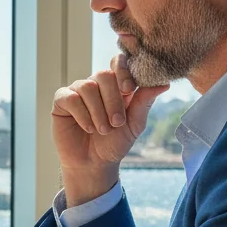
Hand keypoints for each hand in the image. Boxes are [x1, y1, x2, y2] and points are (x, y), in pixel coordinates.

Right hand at [52, 54, 168, 205]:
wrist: (94, 163)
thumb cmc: (115, 143)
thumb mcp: (134, 124)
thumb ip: (145, 101)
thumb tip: (164, 84)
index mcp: (116, 85)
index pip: (119, 62)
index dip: (123, 70)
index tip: (128, 89)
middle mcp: (96, 83)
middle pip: (104, 75)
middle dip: (113, 100)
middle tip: (117, 122)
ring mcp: (77, 90)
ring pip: (88, 87)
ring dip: (98, 112)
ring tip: (102, 130)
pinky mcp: (61, 100)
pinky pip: (71, 98)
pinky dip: (82, 114)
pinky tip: (87, 127)